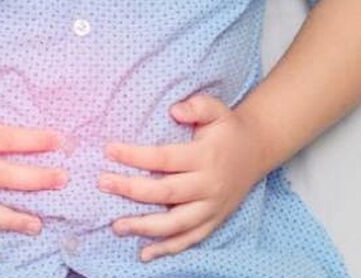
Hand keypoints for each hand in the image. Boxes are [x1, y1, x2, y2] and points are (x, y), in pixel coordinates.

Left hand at [97, 93, 266, 261]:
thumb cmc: (227, 129)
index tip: (109, 150)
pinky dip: (167, 249)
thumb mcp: (217, 110)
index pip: (164, 159)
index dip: (135, 156)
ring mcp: (212, 207)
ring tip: (116, 225)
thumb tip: (175, 110)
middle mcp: (209, 185)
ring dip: (144, 227)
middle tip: (102, 184)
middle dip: (130, 190)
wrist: (257, 150)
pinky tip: (143, 254)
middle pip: (165, 193)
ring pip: (175, 224)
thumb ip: (197, 106)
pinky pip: (190, 239)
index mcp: (205, 157)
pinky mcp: (214, 221)